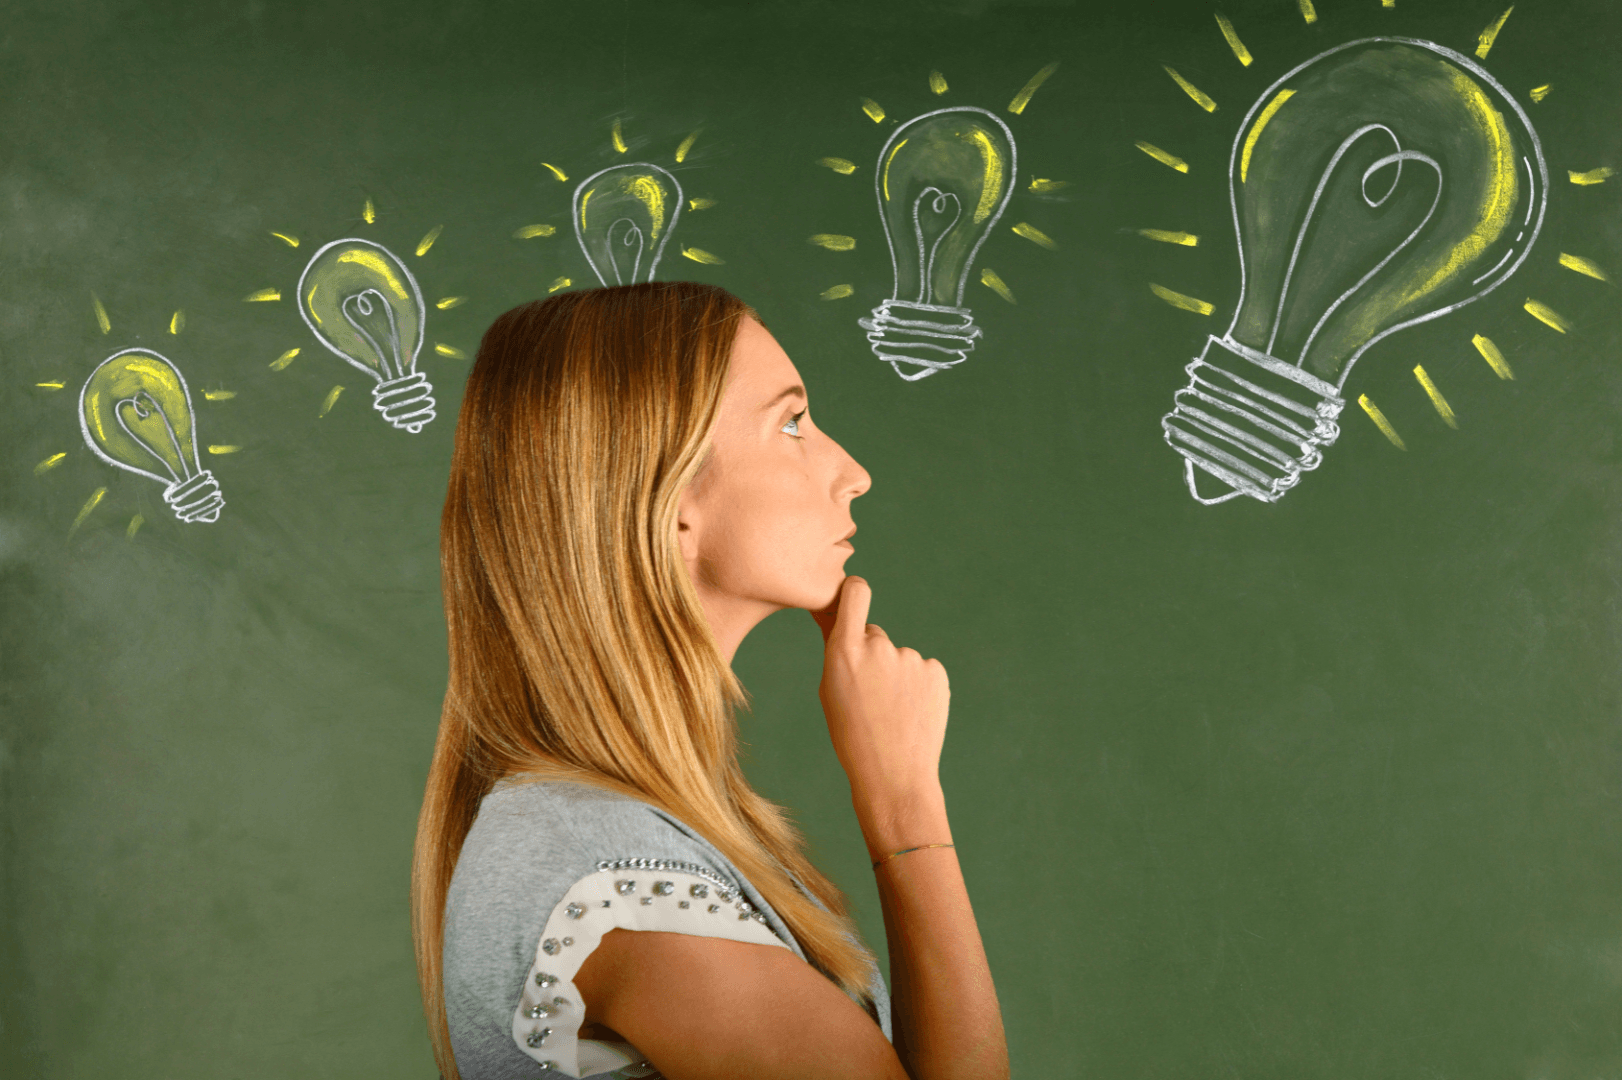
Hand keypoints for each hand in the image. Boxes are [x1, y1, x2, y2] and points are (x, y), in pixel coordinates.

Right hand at [812, 577, 950, 844]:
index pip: (855, 592)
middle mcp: (879, 647)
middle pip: (875, 636)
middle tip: (870, 697)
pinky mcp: (937, 672)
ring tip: (891, 713)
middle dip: (871, 657)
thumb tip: (834, 614)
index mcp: (844, 650)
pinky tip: (911, 713)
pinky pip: (922, 670)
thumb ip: (838, 648)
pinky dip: (917, 687)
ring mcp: (911, 659)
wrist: (894, 775)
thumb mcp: (831, 690)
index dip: (854, 591)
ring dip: (895, 676)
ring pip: (898, 658)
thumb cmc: (852, 735)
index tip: (852, 596)